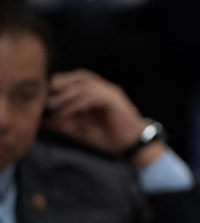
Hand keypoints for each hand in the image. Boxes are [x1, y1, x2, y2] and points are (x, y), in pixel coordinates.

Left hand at [44, 70, 165, 167]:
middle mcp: (105, 89)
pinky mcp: (114, 100)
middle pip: (81, 76)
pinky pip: (92, 97)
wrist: (132, 146)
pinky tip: (67, 111)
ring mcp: (111, 93)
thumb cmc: (111, 138)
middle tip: (47, 91)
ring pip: (85, 85)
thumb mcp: (82, 131)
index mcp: (98, 93)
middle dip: (63, 81)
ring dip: (67, 94)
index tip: (44, 92)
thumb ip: (65, 125)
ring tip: (53, 105)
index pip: (77, 79)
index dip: (61, 81)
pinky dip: (77, 103)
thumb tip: (45, 121)